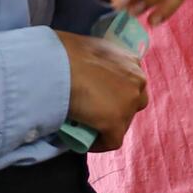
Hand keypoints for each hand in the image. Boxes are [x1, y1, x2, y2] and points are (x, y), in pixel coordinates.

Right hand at [57, 31, 148, 152]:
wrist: (55, 64)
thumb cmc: (62, 50)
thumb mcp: (87, 48)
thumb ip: (95, 60)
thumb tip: (82, 69)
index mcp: (131, 60)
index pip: (130, 81)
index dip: (116, 91)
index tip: (99, 96)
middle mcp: (137, 80)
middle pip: (132, 101)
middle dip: (117, 108)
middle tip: (95, 111)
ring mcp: (129, 103)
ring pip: (124, 121)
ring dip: (108, 125)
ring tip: (88, 126)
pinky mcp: (116, 123)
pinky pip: (112, 141)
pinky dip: (99, 144)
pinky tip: (85, 142)